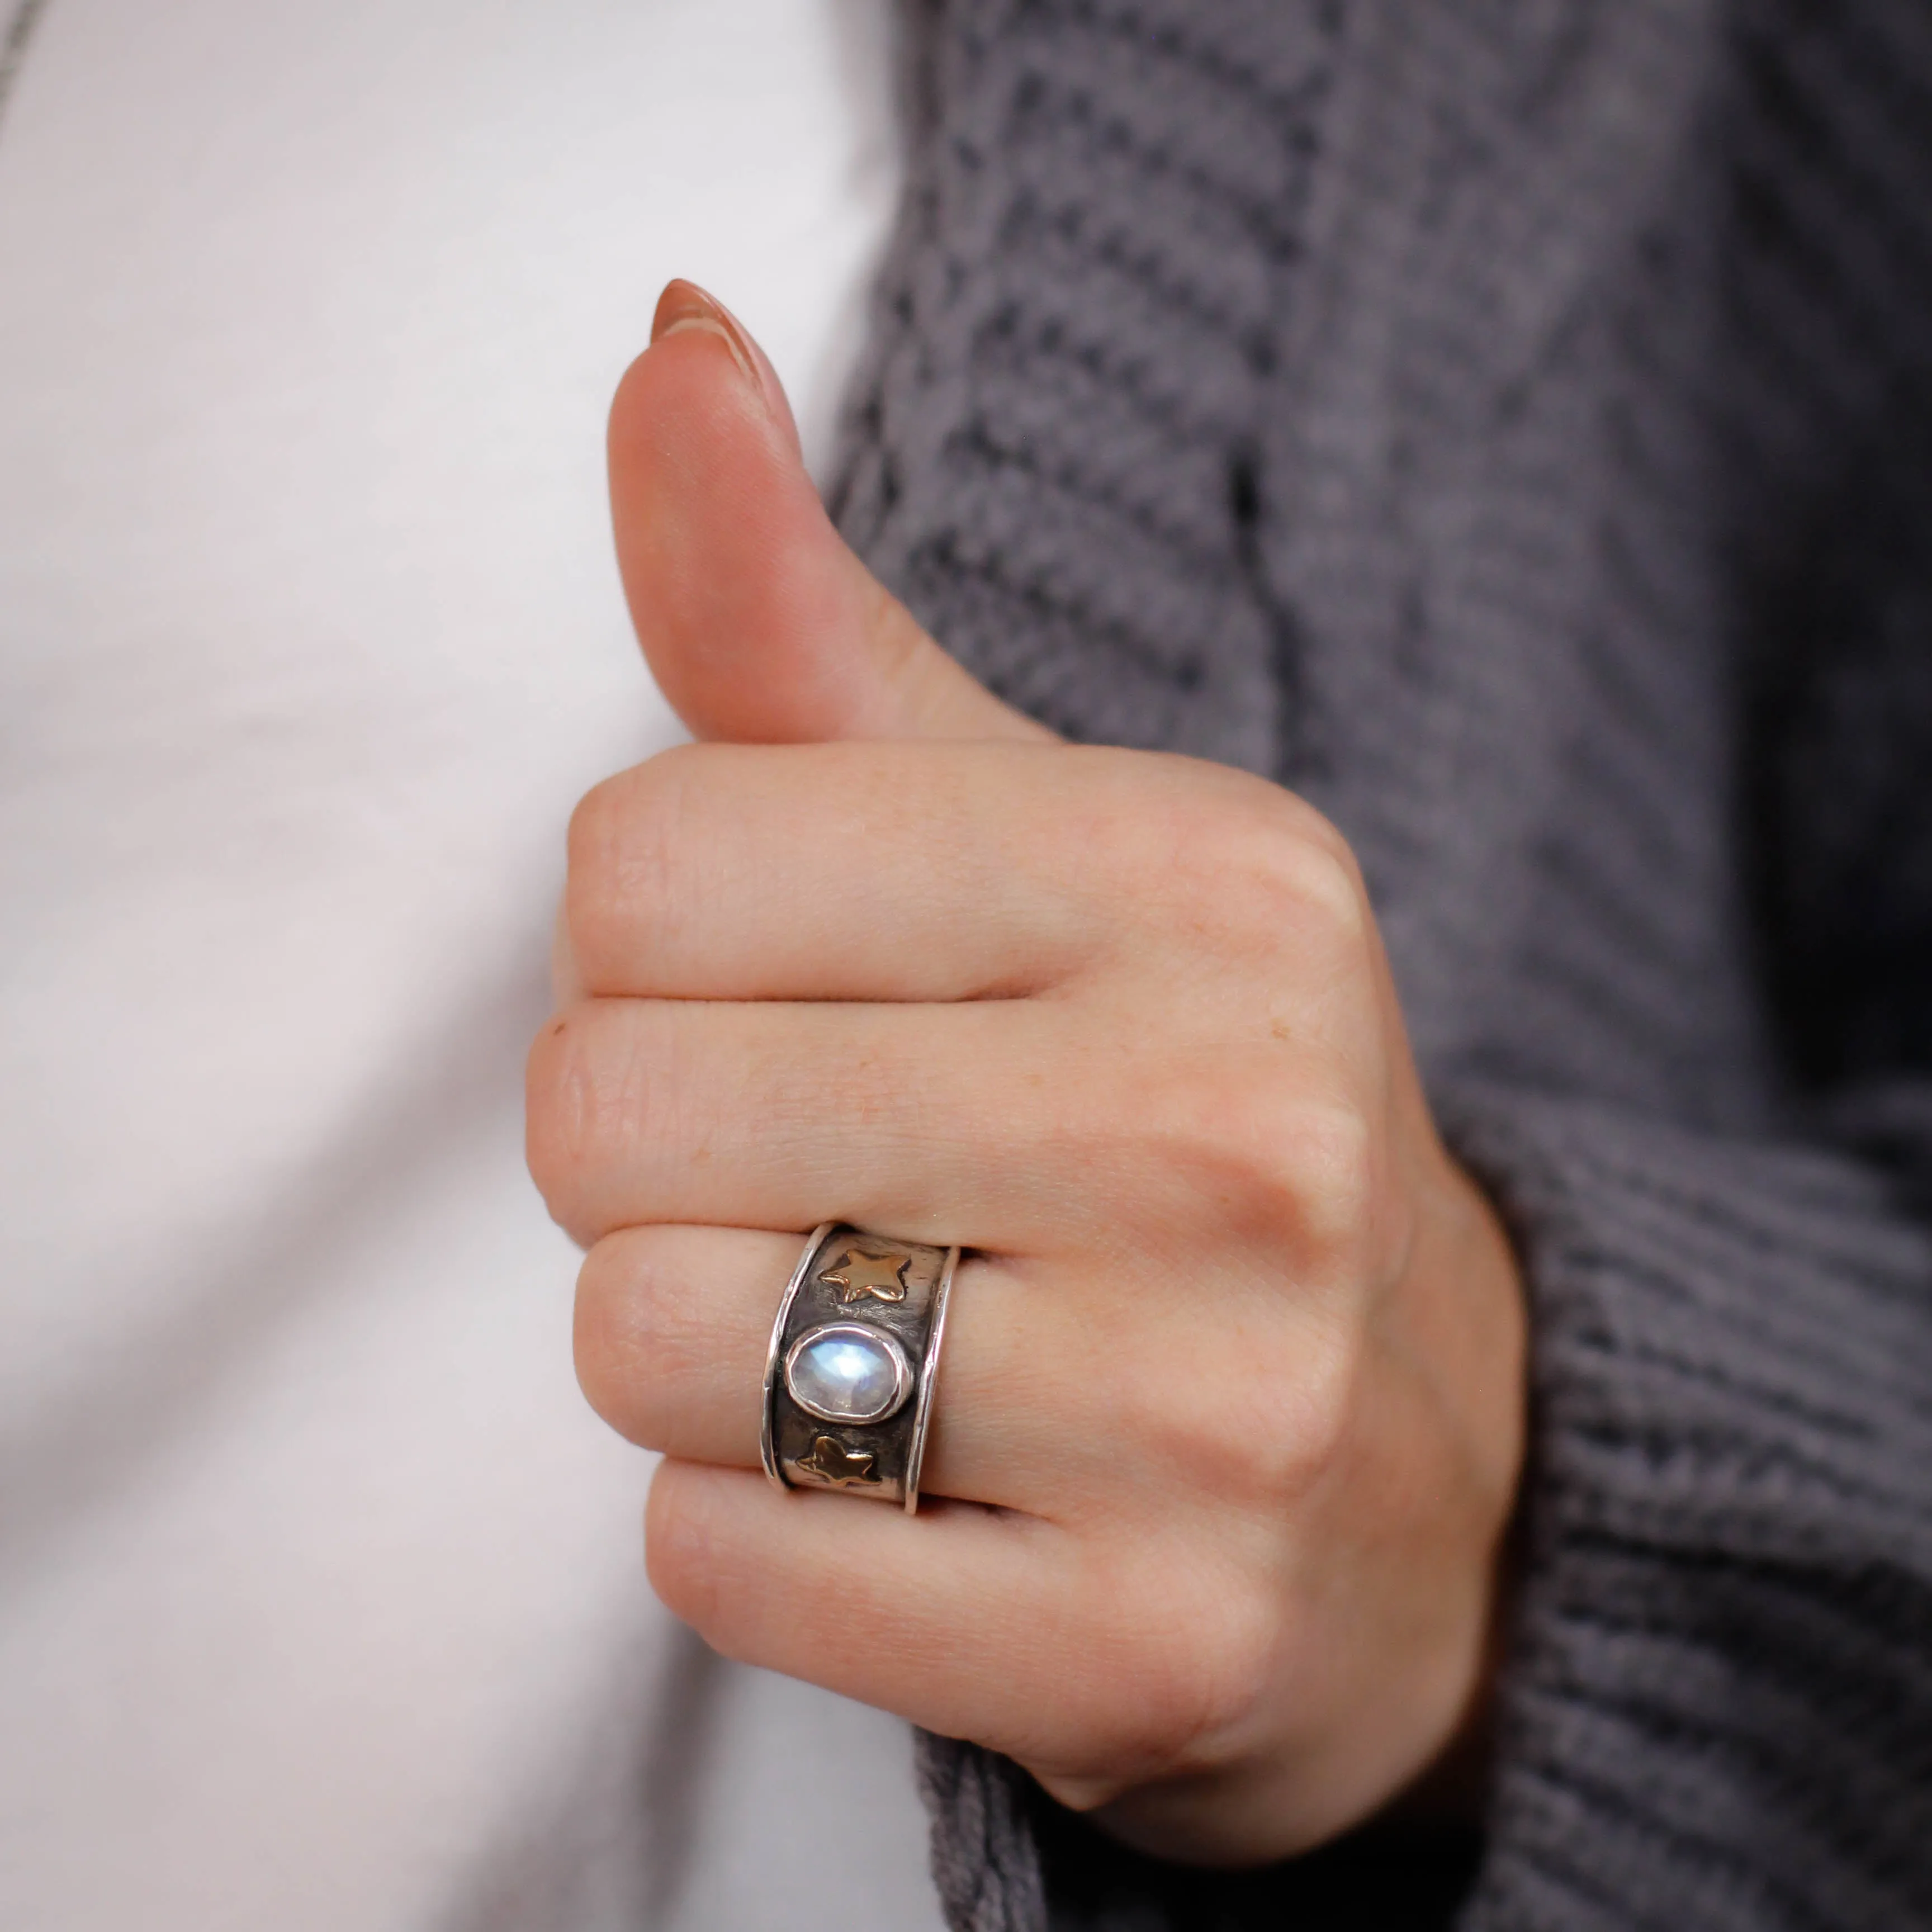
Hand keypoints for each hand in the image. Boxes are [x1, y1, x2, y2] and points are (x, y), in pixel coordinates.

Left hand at [526, 283, 1526, 1863]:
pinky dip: (753, 1531)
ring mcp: (1217, 1404)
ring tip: (870, 1339)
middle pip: (606, 1105)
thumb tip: (662, 342)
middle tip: (819, 1186)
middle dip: (650, 1157)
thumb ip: (801, 620)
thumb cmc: (1163, 1114)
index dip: (649, 951)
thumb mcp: (1021, 840)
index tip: (793, 1006)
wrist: (1421, 1472)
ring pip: (645, 1346)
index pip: (640, 861)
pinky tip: (914, 1501)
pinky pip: (722, 1563)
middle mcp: (1237, 1125)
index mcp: (1207, 878)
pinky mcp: (1152, 1637)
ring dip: (690, 1353)